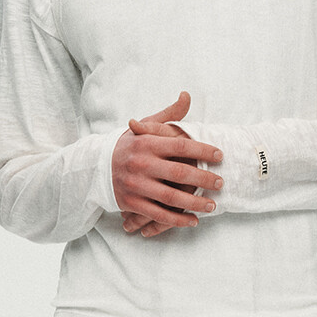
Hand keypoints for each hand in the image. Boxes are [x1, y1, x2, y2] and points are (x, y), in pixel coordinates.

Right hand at [112, 92, 222, 235]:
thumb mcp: (145, 126)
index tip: (219, 156)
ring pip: (171, 198)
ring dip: (195, 203)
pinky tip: (193, 220)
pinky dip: (177, 220)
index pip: (180, 146)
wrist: (95, 166)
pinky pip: (158, 215)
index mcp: (146, 143)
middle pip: (179, 173)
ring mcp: (136, 185)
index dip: (202, 151)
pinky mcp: (132, 203)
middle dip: (204, 179)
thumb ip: (169, 115)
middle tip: (221, 183)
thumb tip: (187, 96)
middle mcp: (141, 164)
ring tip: (212, 205)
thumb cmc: (128, 145)